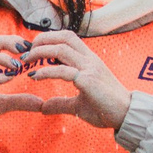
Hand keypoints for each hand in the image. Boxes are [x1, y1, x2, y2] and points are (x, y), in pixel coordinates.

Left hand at [16, 31, 132, 130]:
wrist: (126, 116)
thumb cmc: (107, 109)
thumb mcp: (79, 105)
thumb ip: (61, 103)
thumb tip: (44, 107)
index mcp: (89, 61)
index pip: (68, 38)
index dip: (49, 39)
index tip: (34, 49)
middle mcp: (89, 60)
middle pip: (64, 37)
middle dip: (42, 39)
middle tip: (26, 50)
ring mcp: (89, 68)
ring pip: (61, 49)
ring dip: (40, 52)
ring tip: (27, 60)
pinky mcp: (88, 81)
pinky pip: (63, 71)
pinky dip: (46, 71)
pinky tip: (35, 76)